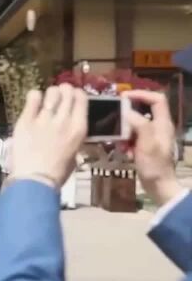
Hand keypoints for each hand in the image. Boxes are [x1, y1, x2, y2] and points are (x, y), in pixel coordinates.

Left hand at [11, 84, 87, 188]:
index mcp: (79, 128)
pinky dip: (34, 96)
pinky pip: (33, 97)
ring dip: (50, 93)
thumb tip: (68, 127)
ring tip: (45, 101)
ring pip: (51, 92)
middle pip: (66, 92)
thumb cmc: (57, 172)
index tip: (72, 96)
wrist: (34, 180)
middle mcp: (64, 120)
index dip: (76, 94)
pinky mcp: (26, 120)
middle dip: (63, 90)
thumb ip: (72, 135)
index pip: (81, 98)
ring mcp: (44, 118)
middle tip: (58, 96)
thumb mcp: (74, 153)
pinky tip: (33, 103)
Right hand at [123, 90, 183, 204]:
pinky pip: (133, 137)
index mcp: (163, 124)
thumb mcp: (146, 144)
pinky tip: (124, 152)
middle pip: (144, 110)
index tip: (124, 97)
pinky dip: (126, 142)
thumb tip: (128, 112)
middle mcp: (159, 127)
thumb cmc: (154, 165)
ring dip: (125, 131)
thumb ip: (139, 125)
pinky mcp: (145, 146)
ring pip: (136, 124)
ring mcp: (152, 136)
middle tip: (115, 119)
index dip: (141, 94)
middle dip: (128, 115)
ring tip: (120, 142)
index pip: (157, 99)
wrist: (158, 186)